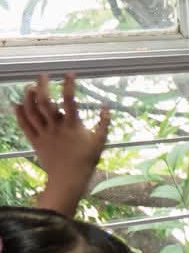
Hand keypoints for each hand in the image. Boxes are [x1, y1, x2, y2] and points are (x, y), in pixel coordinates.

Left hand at [15, 73, 109, 190]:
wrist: (68, 178)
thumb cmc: (87, 160)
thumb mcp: (100, 140)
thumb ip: (104, 122)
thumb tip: (106, 106)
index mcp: (72, 125)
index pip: (70, 99)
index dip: (69, 84)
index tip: (69, 74)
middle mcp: (56, 126)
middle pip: (45, 101)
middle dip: (42, 85)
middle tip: (42, 75)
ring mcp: (44, 133)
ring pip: (31, 111)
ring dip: (28, 97)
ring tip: (30, 87)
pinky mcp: (35, 141)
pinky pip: (24, 125)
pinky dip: (20, 114)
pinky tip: (17, 104)